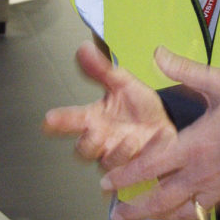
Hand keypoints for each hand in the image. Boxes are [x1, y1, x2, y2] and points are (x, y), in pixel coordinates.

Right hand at [42, 43, 176, 171]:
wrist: (170, 124)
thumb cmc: (141, 107)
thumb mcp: (124, 84)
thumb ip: (102, 69)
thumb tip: (83, 48)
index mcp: (95, 119)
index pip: (71, 120)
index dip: (59, 121)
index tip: (50, 119)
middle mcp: (102, 141)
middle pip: (82, 150)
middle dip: (87, 143)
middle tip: (96, 131)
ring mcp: (118, 157)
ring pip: (108, 163)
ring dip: (118, 151)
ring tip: (132, 138)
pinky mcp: (136, 169)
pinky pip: (134, 171)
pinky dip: (144, 156)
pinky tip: (153, 143)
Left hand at [101, 48, 219, 219]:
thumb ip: (185, 71)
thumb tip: (157, 53)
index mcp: (193, 146)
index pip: (148, 167)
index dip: (124, 177)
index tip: (106, 184)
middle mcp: (203, 173)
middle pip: (160, 200)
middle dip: (135, 210)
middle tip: (116, 217)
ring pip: (184, 210)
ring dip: (161, 216)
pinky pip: (210, 209)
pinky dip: (194, 212)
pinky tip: (188, 211)